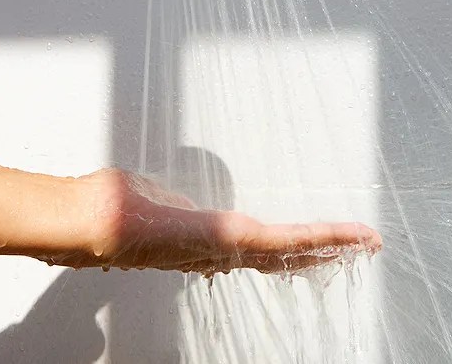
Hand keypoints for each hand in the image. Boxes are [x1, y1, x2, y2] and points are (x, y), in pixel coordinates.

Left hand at [50, 169, 381, 275]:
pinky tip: (345, 235)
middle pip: (282, 256)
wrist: (87, 221)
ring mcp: (223, 247)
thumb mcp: (147, 197)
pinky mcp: (226, 239)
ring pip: (288, 249)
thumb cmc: (104, 210)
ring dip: (329, 244)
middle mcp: (216, 251)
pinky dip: (318, 237)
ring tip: (364, 241)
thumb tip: (164, 195)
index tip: (316, 244)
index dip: (290, 248)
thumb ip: (165, 200)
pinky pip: (281, 240)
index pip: (256, 248)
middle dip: (322, 250)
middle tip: (360, 246)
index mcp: (201, 240)